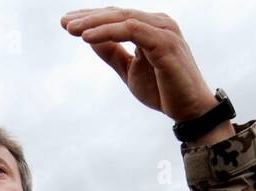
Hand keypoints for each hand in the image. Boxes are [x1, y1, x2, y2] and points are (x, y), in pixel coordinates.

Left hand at [60, 8, 229, 131]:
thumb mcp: (130, 71)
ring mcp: (164, 30)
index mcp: (151, 27)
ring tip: (72, 30)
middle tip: (64, 23)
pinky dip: (108, 33)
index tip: (67, 24)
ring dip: (94, 23)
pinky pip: (131, 30)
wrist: (191, 112)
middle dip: (88, 17)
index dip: (91, 18)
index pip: (117, 16)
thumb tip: (90, 39)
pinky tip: (88, 39)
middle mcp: (159, 23)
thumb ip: (113, 54)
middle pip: (117, 13)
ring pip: (122, 18)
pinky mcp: (165, 42)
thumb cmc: (164, 92)